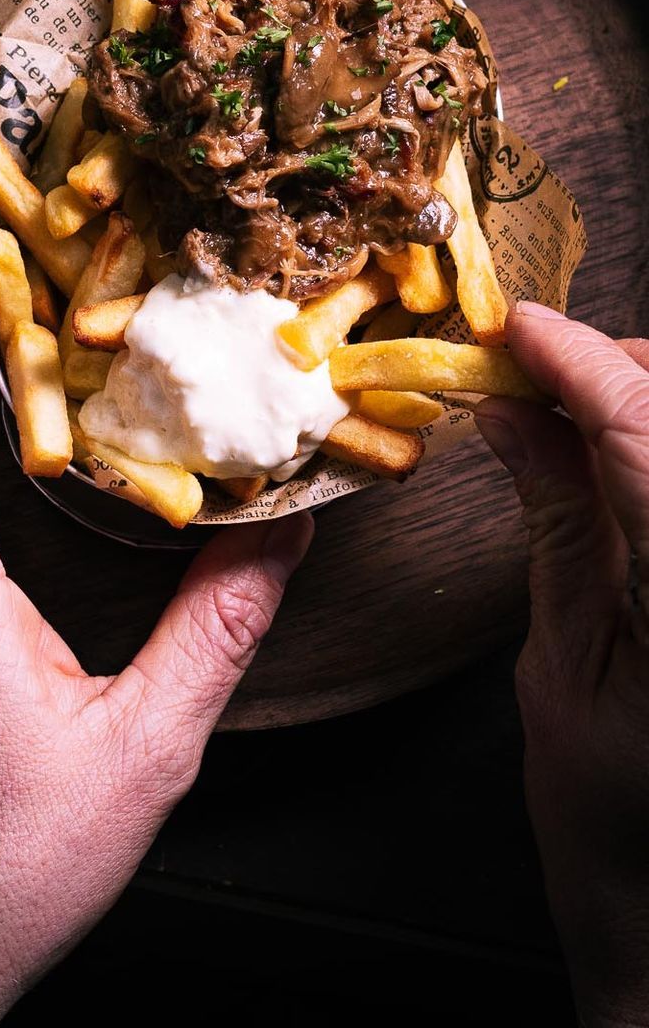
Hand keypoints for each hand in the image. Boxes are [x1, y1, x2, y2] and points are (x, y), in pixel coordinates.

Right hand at [475, 303, 648, 1027]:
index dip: (579, 362)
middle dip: (616, 371)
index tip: (515, 325)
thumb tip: (512, 409)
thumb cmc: (612, 822)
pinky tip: (610, 457)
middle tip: (525, 374)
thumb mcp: (564, 666)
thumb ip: (557, 523)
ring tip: (561, 414)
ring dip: (643, 404)